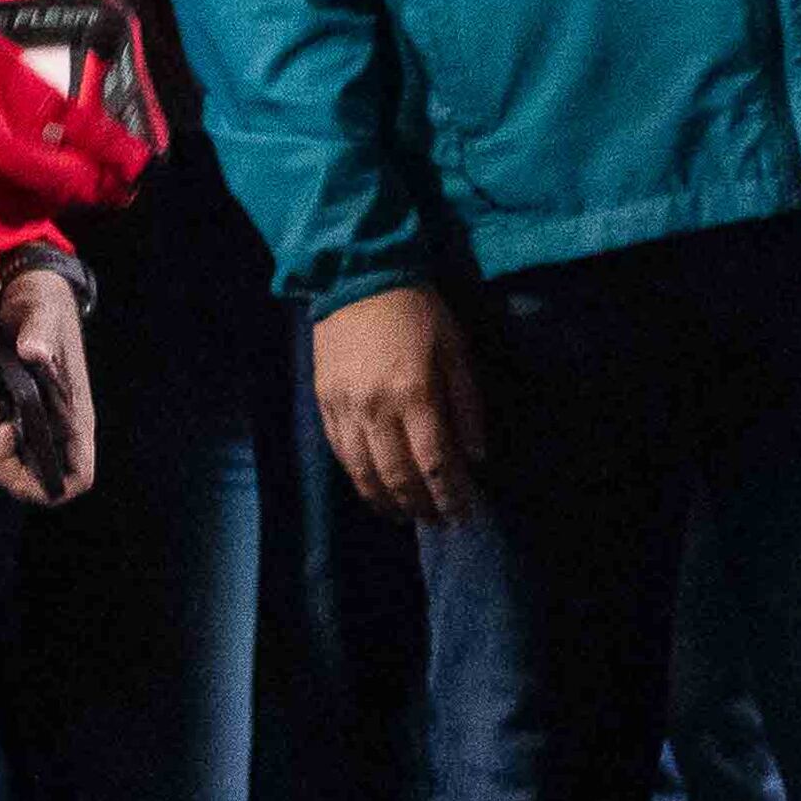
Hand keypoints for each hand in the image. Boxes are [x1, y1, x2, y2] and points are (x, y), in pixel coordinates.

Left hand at [0, 261, 98, 504]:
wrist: (31, 297)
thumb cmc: (44, 307)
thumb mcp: (41, 313)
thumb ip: (39, 332)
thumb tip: (33, 352)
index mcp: (76, 415)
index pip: (78, 475)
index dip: (51, 486)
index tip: (21, 460)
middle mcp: (60, 429)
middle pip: (37, 484)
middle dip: (5, 467)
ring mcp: (39, 427)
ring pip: (14, 469)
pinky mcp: (20, 420)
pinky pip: (2, 451)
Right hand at [317, 283, 484, 523]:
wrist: (358, 279)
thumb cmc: (418, 311)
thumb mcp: (456, 348)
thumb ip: (467, 404)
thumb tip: (476, 456)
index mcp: (414, 393)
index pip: (435, 461)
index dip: (451, 494)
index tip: (464, 514)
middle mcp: (375, 409)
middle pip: (398, 476)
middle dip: (422, 506)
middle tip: (440, 522)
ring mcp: (344, 410)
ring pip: (364, 474)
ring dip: (388, 503)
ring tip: (408, 516)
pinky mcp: (323, 406)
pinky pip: (341, 456)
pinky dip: (359, 481)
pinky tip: (375, 491)